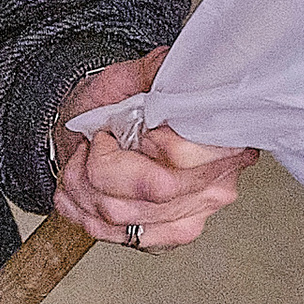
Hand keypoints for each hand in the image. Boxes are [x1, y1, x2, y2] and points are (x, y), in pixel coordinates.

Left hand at [53, 50, 251, 250]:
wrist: (96, 136)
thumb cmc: (117, 107)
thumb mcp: (132, 76)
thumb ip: (154, 70)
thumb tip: (166, 64)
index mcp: (221, 142)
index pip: (184, 155)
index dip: (149, 142)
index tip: (130, 128)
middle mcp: (214, 186)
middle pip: (153, 190)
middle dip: (108, 162)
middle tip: (100, 142)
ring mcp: (188, 218)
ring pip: (121, 212)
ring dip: (85, 183)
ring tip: (84, 160)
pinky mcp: (159, 240)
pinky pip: (108, 233)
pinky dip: (81, 207)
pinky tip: (84, 187)